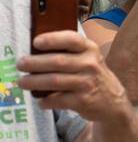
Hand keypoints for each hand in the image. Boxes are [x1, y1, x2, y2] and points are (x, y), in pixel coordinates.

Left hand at [16, 30, 131, 120]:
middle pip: (58, 61)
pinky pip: (58, 100)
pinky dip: (46, 101)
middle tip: (20, 64)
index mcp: (90, 50)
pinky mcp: (84, 101)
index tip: (36, 42)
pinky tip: (41, 101)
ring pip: (55, 81)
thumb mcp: (88, 59)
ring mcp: (88, 83)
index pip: (71, 39)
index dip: (52, 39)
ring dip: (34, 82)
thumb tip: (34, 53)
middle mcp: (91, 65)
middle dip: (34, 63)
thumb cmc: (93, 76)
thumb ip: (68, 53)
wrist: (113, 101)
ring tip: (22, 82)